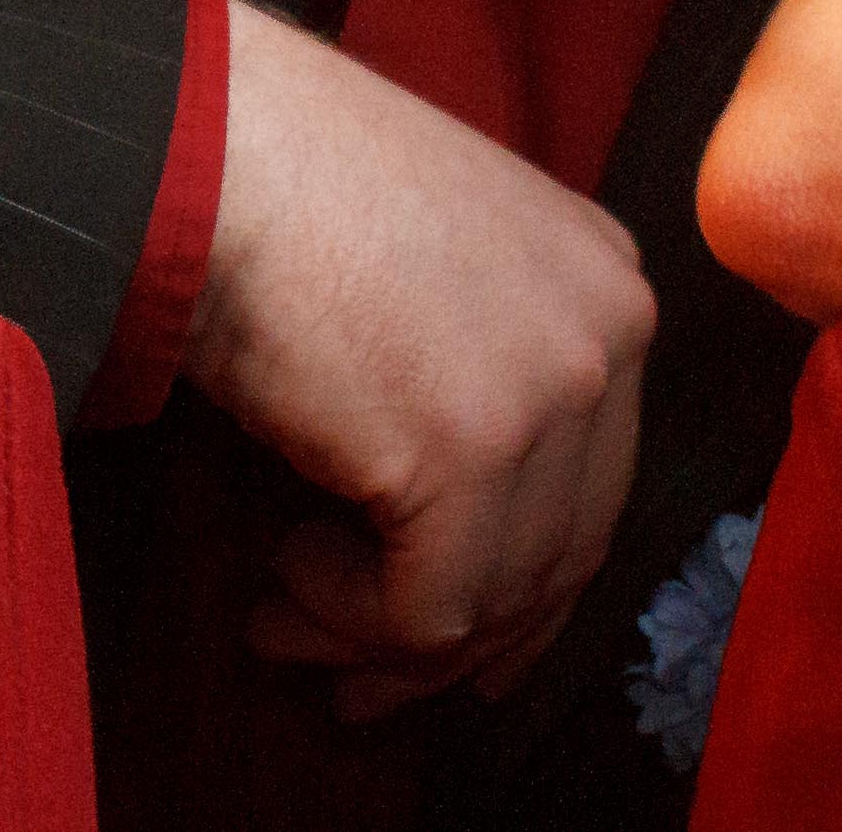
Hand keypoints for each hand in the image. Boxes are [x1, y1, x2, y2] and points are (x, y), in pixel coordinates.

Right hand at [191, 4, 656, 717]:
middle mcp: (613, 334)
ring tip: (285, 621)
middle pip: (567, 547)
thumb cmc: (300, 204)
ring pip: (498, 591)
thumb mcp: (441, 283)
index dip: (523, 588)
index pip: (599, 482)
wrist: (228, 153)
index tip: (450, 650)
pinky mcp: (471, 449)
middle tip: (364, 688)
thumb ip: (482, 385)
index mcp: (613, 287)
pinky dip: (347, 618)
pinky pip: (429, 607)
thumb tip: (460, 555)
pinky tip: (284, 573)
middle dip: (463, 639)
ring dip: (378, 635)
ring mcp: (554, 390)